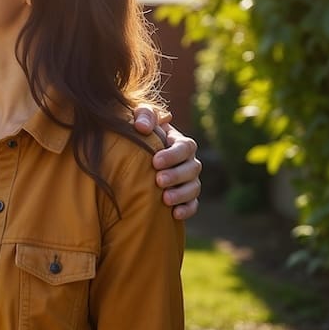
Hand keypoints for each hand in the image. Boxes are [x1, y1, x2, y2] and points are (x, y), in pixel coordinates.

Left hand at [133, 106, 201, 220]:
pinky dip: (187, 210)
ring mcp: (189, 180)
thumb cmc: (139, 132)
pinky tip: (174, 214)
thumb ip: (144, 115)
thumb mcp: (141, 118)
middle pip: (192, 169)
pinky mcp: (186, 198)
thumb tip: (142, 127)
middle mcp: (188, 162)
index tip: (155, 161)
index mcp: (180, 143)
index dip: (173, 155)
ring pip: (194, 188)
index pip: (185, 147)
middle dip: (176, 175)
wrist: (134, 154)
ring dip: (181, 194)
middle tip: (159, 180)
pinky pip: (193, 205)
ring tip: (165, 199)